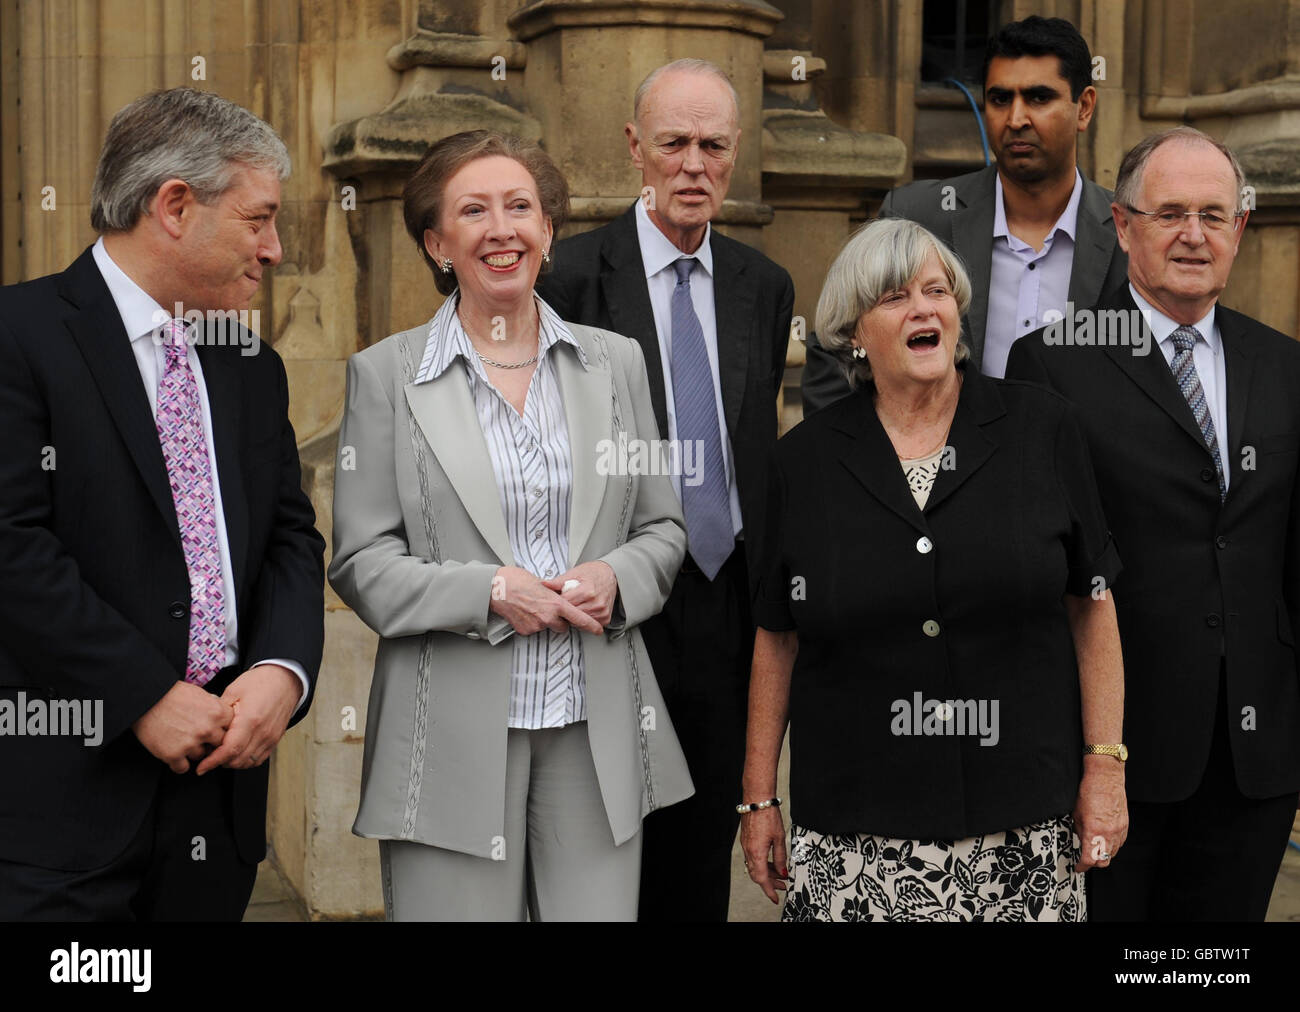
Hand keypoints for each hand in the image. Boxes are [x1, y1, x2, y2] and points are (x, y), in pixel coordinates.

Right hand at [132, 681, 233, 773]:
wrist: (145, 698)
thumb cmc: (172, 694)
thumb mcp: (200, 694)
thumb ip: (215, 707)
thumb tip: (225, 717)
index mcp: (217, 712)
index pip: (233, 728)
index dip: (224, 730)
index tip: (217, 730)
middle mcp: (207, 729)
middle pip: (220, 745)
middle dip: (211, 743)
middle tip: (200, 739)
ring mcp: (190, 743)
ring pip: (201, 756)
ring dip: (193, 752)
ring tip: (181, 741)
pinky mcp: (173, 755)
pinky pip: (183, 768)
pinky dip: (178, 763)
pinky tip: (173, 753)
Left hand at [196, 664, 299, 774]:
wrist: (285, 679)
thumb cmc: (261, 682)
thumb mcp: (234, 690)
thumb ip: (218, 711)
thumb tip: (205, 725)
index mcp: (250, 719)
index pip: (230, 749)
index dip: (213, 761)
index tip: (202, 766)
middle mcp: (263, 732)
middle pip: (238, 760)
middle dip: (220, 762)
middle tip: (209, 756)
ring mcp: (270, 737)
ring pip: (248, 762)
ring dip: (233, 763)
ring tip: (222, 754)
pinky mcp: (275, 739)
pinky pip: (259, 759)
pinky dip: (246, 761)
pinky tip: (237, 753)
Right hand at [489, 566, 601, 635]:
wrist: (496, 588)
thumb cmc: (517, 581)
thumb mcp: (543, 584)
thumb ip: (554, 596)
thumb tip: (559, 600)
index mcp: (556, 604)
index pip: (579, 618)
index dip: (590, 625)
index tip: (598, 630)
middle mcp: (548, 617)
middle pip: (562, 627)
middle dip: (559, 621)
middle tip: (548, 609)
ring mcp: (536, 626)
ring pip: (546, 627)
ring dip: (543, 621)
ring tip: (531, 607)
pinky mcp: (525, 631)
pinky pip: (533, 630)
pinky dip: (530, 623)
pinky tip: (523, 612)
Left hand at [542, 562, 617, 630]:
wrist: (610, 574)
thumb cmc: (593, 572)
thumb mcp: (574, 573)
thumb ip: (558, 581)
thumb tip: (544, 584)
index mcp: (587, 591)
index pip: (566, 604)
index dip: (559, 602)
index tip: (557, 600)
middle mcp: (596, 603)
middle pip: (572, 614)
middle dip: (566, 610)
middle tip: (566, 603)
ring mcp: (602, 612)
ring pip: (579, 622)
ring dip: (574, 616)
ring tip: (575, 605)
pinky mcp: (605, 618)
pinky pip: (589, 623)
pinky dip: (584, 618)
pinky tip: (584, 609)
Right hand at [740, 806, 788, 903]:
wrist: (756, 799)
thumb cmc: (768, 815)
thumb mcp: (779, 838)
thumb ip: (781, 857)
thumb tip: (782, 871)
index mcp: (757, 853)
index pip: (762, 879)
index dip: (769, 890)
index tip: (775, 897)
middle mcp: (748, 851)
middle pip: (757, 875)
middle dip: (769, 883)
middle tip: (782, 886)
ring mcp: (746, 846)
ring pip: (754, 866)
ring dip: (766, 873)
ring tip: (780, 874)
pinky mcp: (746, 840)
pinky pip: (753, 858)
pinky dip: (762, 863)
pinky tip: (771, 861)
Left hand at [1073, 756, 1127, 870]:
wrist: (1106, 778)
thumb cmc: (1090, 791)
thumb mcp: (1076, 814)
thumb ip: (1080, 831)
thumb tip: (1082, 841)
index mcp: (1093, 831)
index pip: (1089, 859)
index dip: (1082, 866)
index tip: (1079, 867)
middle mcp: (1108, 833)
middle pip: (1103, 861)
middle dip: (1093, 863)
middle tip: (1086, 860)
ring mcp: (1119, 830)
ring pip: (1113, 853)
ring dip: (1103, 854)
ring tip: (1095, 848)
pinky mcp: (1125, 826)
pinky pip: (1120, 843)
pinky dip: (1112, 845)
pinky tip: (1105, 839)